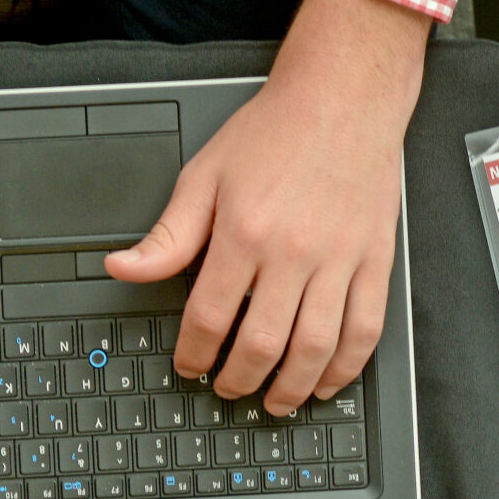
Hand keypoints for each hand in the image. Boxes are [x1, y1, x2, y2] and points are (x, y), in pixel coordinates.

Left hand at [107, 0, 424, 417]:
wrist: (343, 97)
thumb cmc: (276, 131)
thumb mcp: (204, 175)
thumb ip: (168, 234)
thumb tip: (123, 267)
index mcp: (245, 232)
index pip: (210, 316)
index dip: (195, 353)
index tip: (190, 365)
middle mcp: (294, 252)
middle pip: (262, 344)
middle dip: (239, 380)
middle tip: (228, 388)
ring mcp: (340, 260)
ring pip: (316, 348)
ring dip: (292, 387)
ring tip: (275, 401)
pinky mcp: (376, 260)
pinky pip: (365, 329)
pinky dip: (346, 367)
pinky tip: (327, 380)